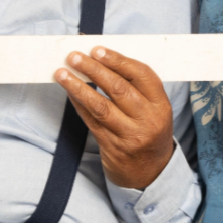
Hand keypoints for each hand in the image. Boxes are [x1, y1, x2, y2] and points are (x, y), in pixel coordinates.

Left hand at [55, 48, 175, 189]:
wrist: (152, 173)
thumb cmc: (150, 132)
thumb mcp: (155, 110)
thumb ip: (137, 88)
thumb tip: (103, 61)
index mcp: (161, 105)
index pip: (141, 75)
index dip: (118, 60)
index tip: (97, 50)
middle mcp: (148, 120)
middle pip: (118, 88)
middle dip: (93, 69)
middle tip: (74, 57)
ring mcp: (130, 136)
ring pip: (100, 106)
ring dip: (78, 87)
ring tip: (62, 74)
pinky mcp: (112, 147)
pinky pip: (91, 122)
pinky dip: (78, 105)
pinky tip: (69, 93)